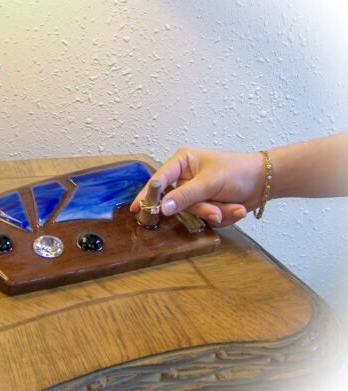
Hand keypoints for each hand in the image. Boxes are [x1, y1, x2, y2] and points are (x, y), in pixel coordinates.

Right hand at [130, 148, 265, 226]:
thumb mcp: (209, 183)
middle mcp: (186, 177)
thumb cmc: (238, 172)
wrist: (265, 182)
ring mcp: (196, 192)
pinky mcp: (206, 203)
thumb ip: (184, 196)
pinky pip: (205, 217)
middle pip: (178, 202)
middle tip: (216, 211)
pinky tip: (235, 207)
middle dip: (202, 208)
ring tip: (234, 206)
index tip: (136, 208)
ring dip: (215, 212)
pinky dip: (222, 215)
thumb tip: (162, 208)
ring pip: (194, 212)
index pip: (159, 179)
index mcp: (183, 162)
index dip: (147, 194)